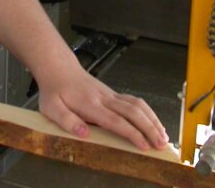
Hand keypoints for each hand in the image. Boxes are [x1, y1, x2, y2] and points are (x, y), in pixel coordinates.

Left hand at [36, 66, 169, 150]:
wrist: (59, 68)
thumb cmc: (55, 91)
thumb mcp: (51, 108)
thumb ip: (67, 121)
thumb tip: (85, 133)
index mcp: (90, 105)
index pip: (116, 121)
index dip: (132, 133)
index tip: (144, 145)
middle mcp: (104, 98)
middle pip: (133, 112)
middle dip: (150, 128)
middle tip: (161, 144)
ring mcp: (111, 95)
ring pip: (138, 105)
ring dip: (153, 120)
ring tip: (163, 136)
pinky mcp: (113, 94)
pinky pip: (135, 102)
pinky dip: (148, 113)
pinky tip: (154, 123)